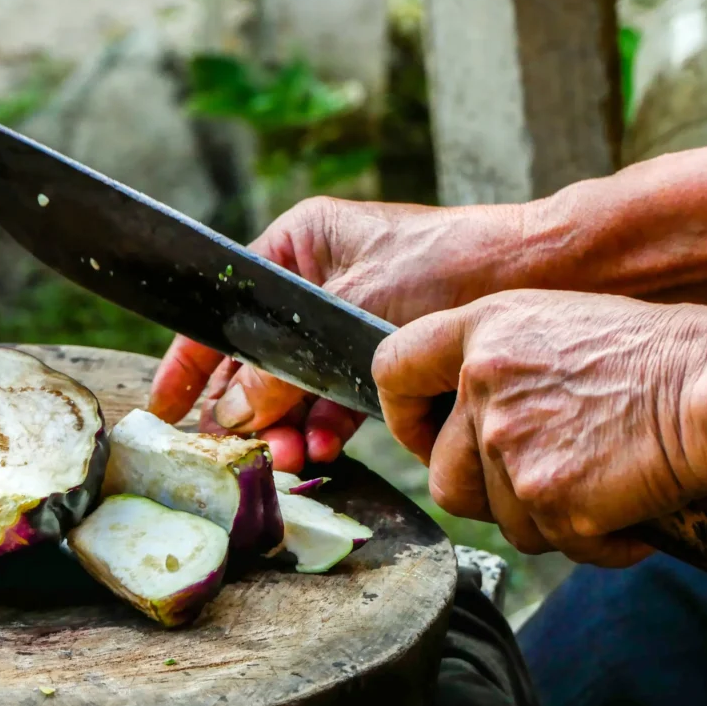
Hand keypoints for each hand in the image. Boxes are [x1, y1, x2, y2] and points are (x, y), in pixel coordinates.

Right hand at [147, 196, 528, 470]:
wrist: (540, 274)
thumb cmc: (449, 265)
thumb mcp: (354, 311)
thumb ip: (286, 366)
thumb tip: (231, 415)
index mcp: (298, 245)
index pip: (225, 306)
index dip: (190, 360)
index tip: (165, 407)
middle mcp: (316, 281)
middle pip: (259, 355)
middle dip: (248, 408)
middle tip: (240, 451)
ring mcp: (347, 319)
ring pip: (298, 383)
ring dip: (287, 424)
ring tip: (287, 460)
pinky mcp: (378, 353)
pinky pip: (337, 395)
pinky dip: (327, 424)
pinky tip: (322, 450)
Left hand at [372, 289, 706, 566]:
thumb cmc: (653, 356)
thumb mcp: (556, 326)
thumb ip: (498, 364)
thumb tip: (464, 418)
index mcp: (484, 331)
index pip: (393, 370)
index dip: (403, 415)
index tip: (426, 435)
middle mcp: (483, 384)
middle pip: (442, 475)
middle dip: (484, 494)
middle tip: (536, 482)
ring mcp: (509, 443)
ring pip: (498, 518)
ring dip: (542, 517)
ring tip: (598, 484)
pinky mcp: (546, 495)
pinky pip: (550, 542)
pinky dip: (590, 540)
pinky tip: (625, 511)